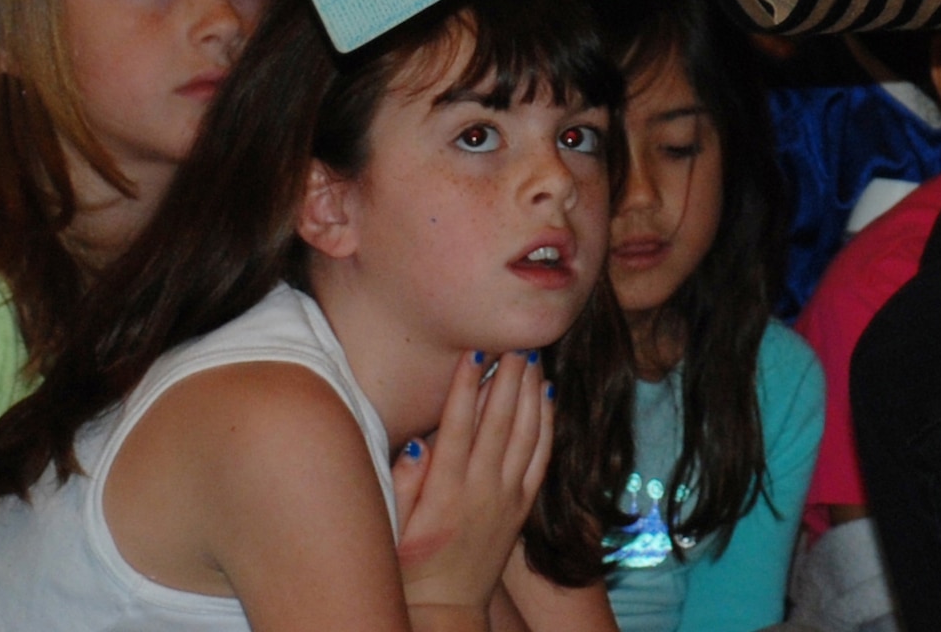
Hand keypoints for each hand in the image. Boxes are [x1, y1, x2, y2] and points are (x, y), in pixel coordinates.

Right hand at [397, 350, 552, 623]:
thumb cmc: (409, 566)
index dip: (467, 388)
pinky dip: (547, 422)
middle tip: (514, 337)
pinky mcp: (523, 506)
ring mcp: (507, 498)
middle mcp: (481, 491)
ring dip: (530, 390)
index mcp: (445, 493)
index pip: (458, 428)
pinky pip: (542, 457)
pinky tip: (547, 394)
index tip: (474, 351)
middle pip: (499, 422)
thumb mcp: (393, 530)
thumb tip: (417, 443)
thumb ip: (403, 485)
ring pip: (526, 433)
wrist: (445, 611)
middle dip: (508, 376)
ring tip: (532, 353)